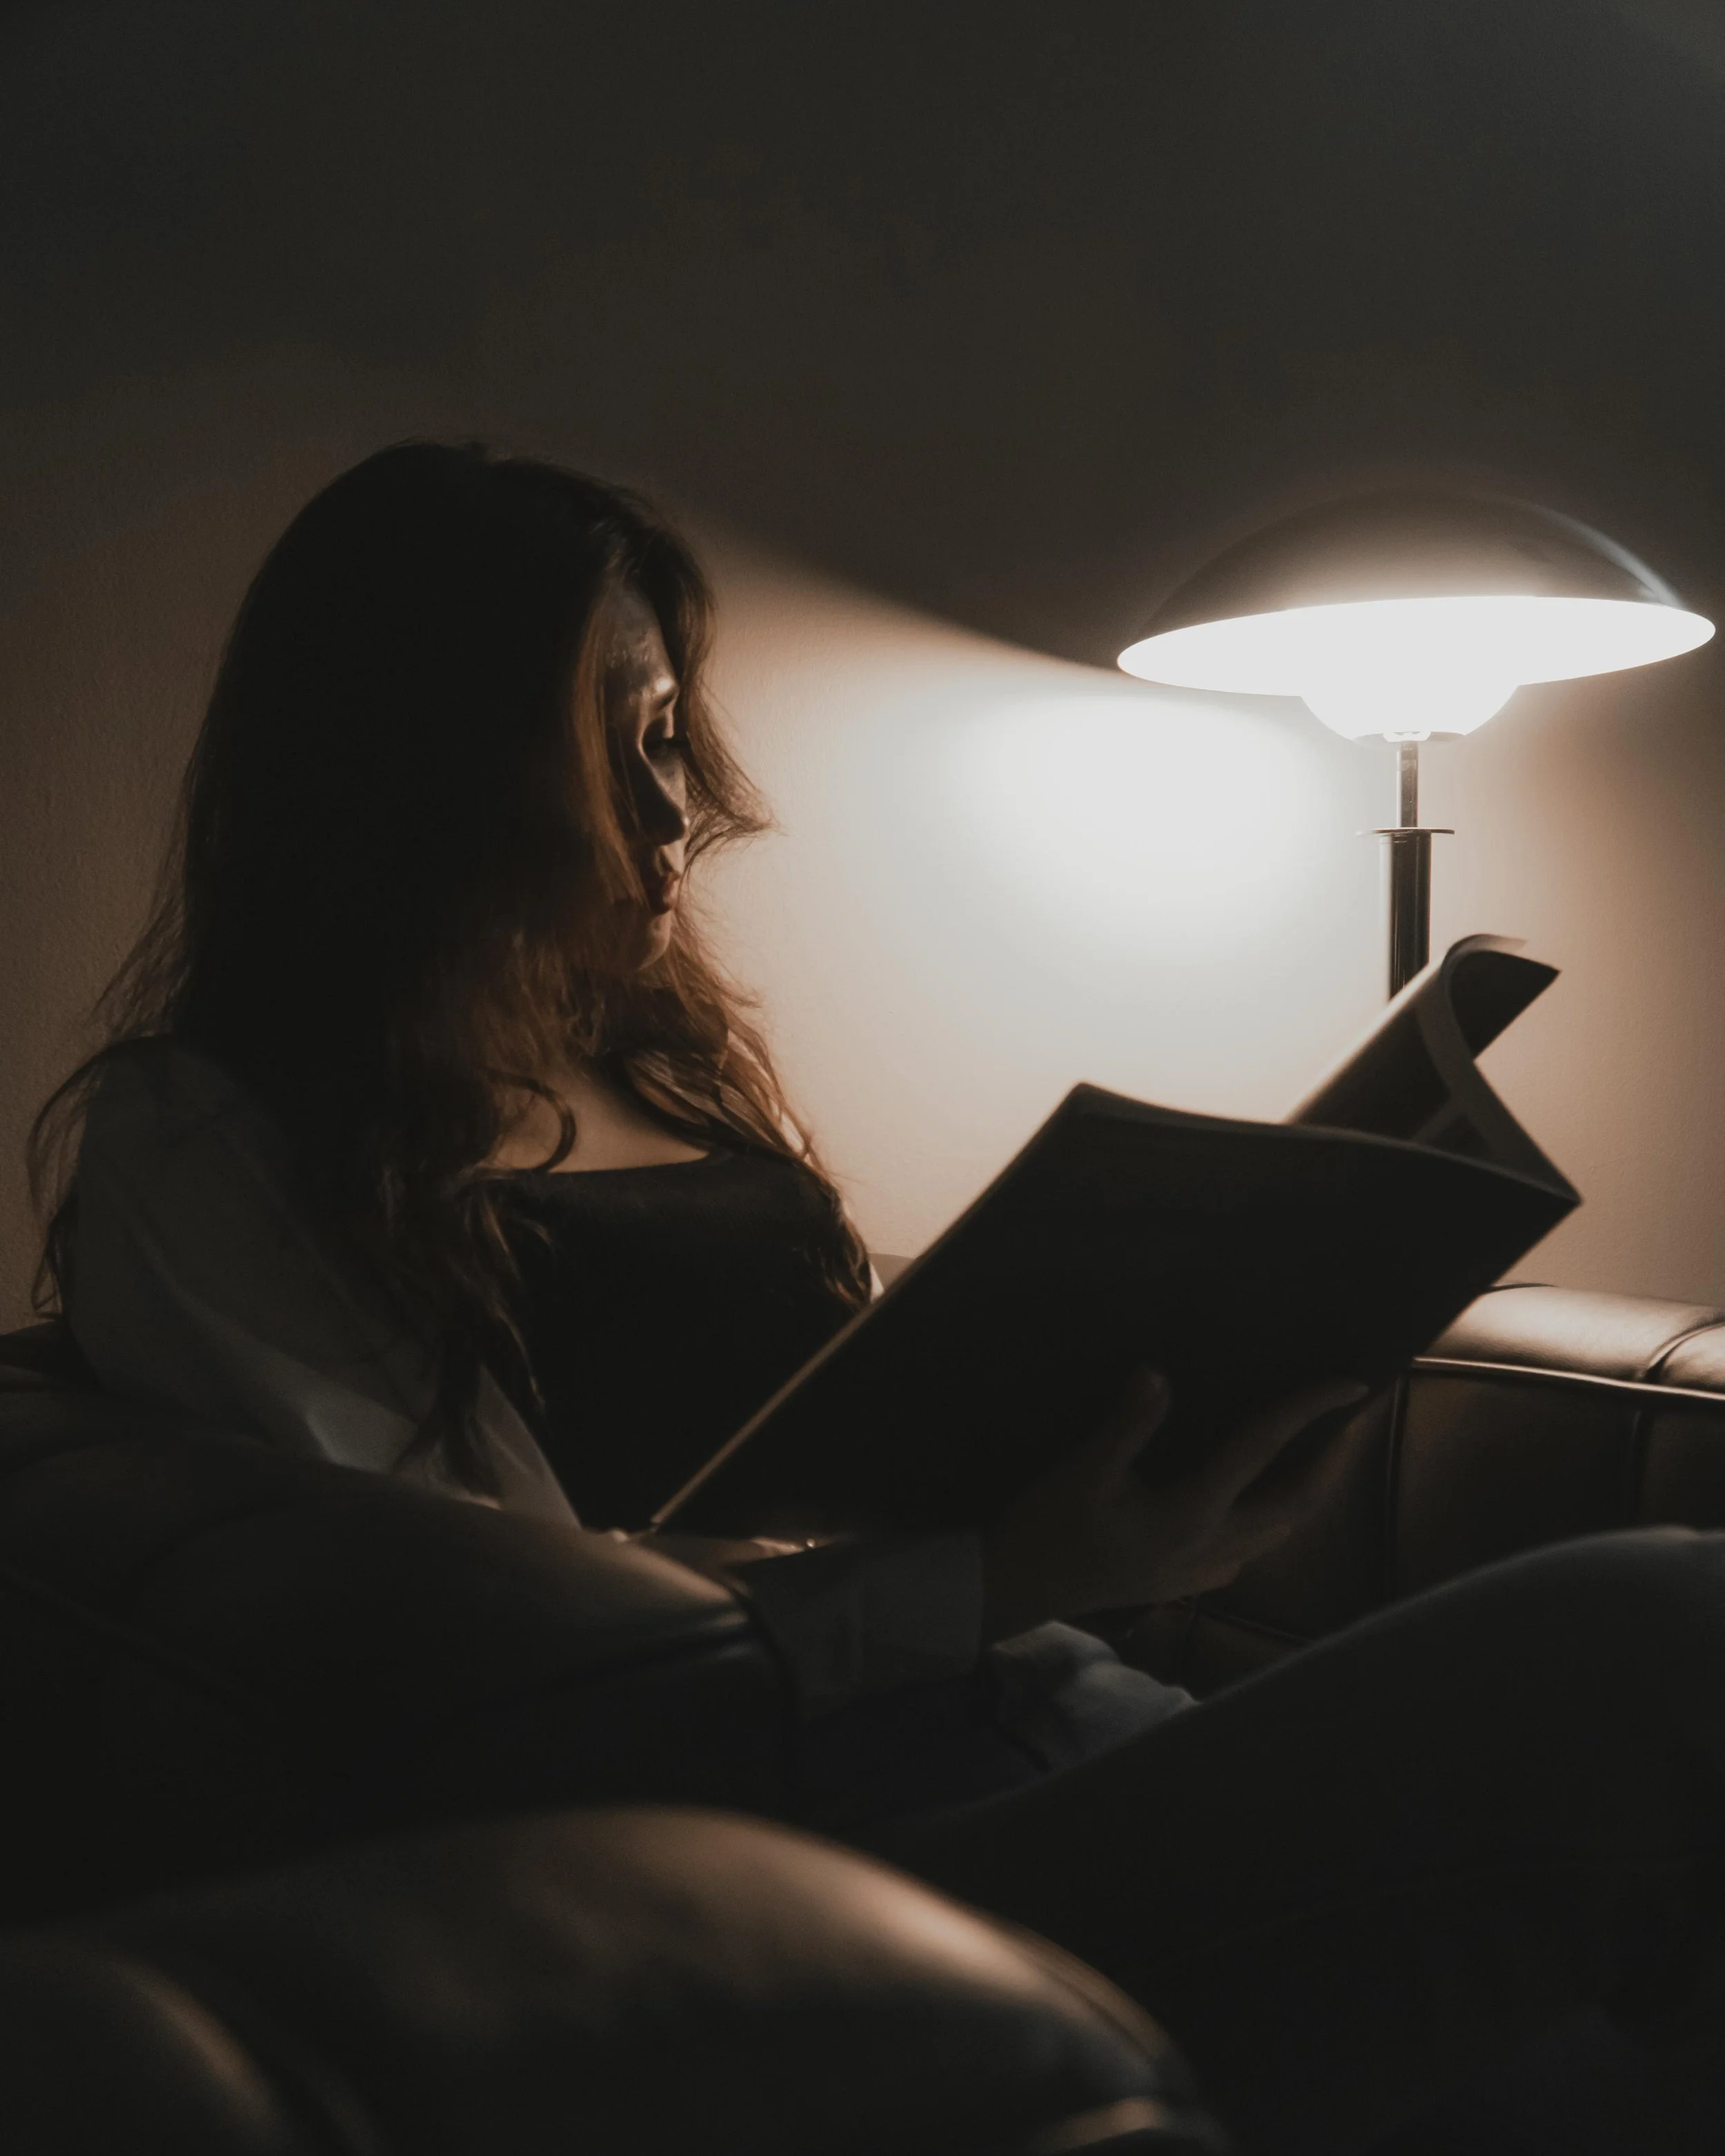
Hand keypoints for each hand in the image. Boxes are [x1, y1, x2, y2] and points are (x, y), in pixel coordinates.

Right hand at [980, 1366, 1369, 1631]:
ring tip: (1316, 1453)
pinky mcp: (1189, 1581)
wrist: (1021, 1590)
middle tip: (1346, 1421)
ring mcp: (1205, 1571)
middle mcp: (1212, 1546)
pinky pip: (1253, 1549)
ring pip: (1280, 1532)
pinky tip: (1256, 1499)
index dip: (1307, 1411)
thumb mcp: (1084, 1471)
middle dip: (1330, 1462)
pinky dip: (1272, 1517)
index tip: (1348, 1383)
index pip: (1262, 1450)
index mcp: (1191, 1512)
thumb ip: (1127, 1423)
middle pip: (1295, 1504)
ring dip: (1306, 1491)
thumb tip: (1159, 1372)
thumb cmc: (1050, 1527)